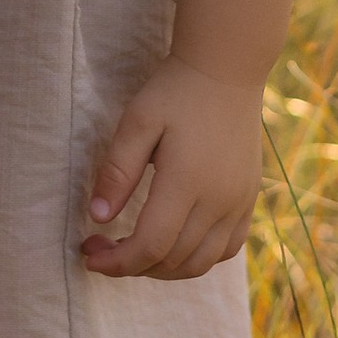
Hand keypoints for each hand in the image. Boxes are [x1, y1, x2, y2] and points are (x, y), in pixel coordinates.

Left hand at [80, 58, 266, 278]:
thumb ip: (117, 171)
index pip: (151, 245)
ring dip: (163, 269)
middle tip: (101, 248)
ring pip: (201, 263)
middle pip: (173, 260)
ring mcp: (239, 202)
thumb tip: (97, 216)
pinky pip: (226, 249)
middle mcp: (219, 200)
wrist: (227, 68)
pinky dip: (196, 259)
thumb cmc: (176, 91)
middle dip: (132, 266)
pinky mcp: (249, 199)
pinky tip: (173, 245)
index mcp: (187, 181)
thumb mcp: (137, 121)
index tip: (89, 254)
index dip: (117, 262)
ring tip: (133, 253)